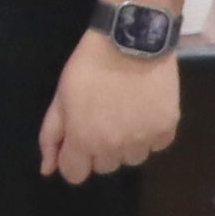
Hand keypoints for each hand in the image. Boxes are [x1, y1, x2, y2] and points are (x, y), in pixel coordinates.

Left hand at [41, 36, 179, 182]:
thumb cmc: (88, 67)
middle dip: (100, 149)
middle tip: (103, 119)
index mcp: (84, 141)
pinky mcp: (167, 129)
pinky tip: (144, 110)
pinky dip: (150, 133)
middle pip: (105, 167)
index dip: (74, 158)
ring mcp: (143, 140)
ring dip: (127, 144)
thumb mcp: (60, 98)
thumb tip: (47, 170)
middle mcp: (114, 148)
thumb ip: (51, 136)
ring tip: (126, 114)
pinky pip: (156, 145)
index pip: (75, 175)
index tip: (79, 139)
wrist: (131, 40)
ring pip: (132, 158)